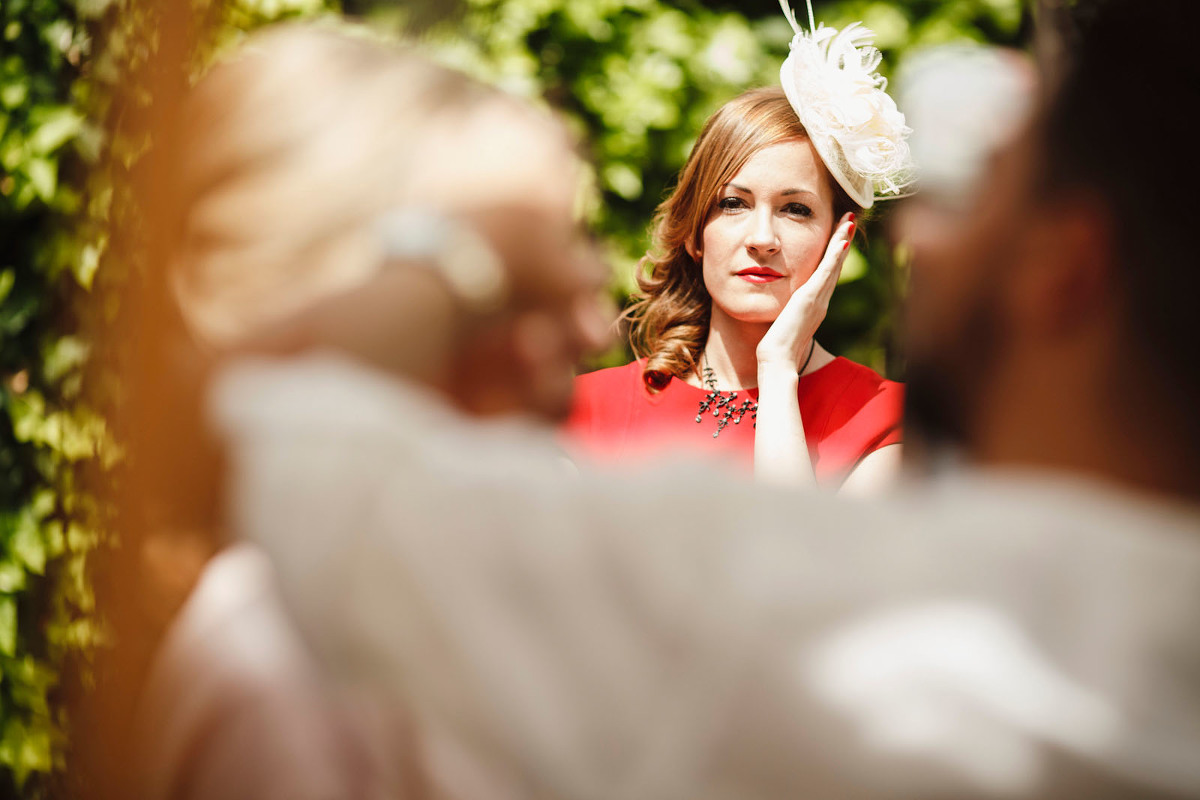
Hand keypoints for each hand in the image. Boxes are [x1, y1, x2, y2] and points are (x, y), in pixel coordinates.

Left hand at [756, 213, 856, 370]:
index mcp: (815, 305)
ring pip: (833, 265)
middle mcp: (822, 300)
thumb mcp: (784, 323)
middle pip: (835, 265)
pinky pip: (825, 273)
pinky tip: (841, 240)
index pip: (826, 273)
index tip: (838, 235)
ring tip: (849, 220)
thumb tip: (784, 308)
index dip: (834, 253)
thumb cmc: (777, 348)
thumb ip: (788, 312)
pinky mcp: (811, 299)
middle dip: (842, 241)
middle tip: (850, 219)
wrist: (778, 361)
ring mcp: (818, 299)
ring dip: (842, 241)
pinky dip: (834, 257)